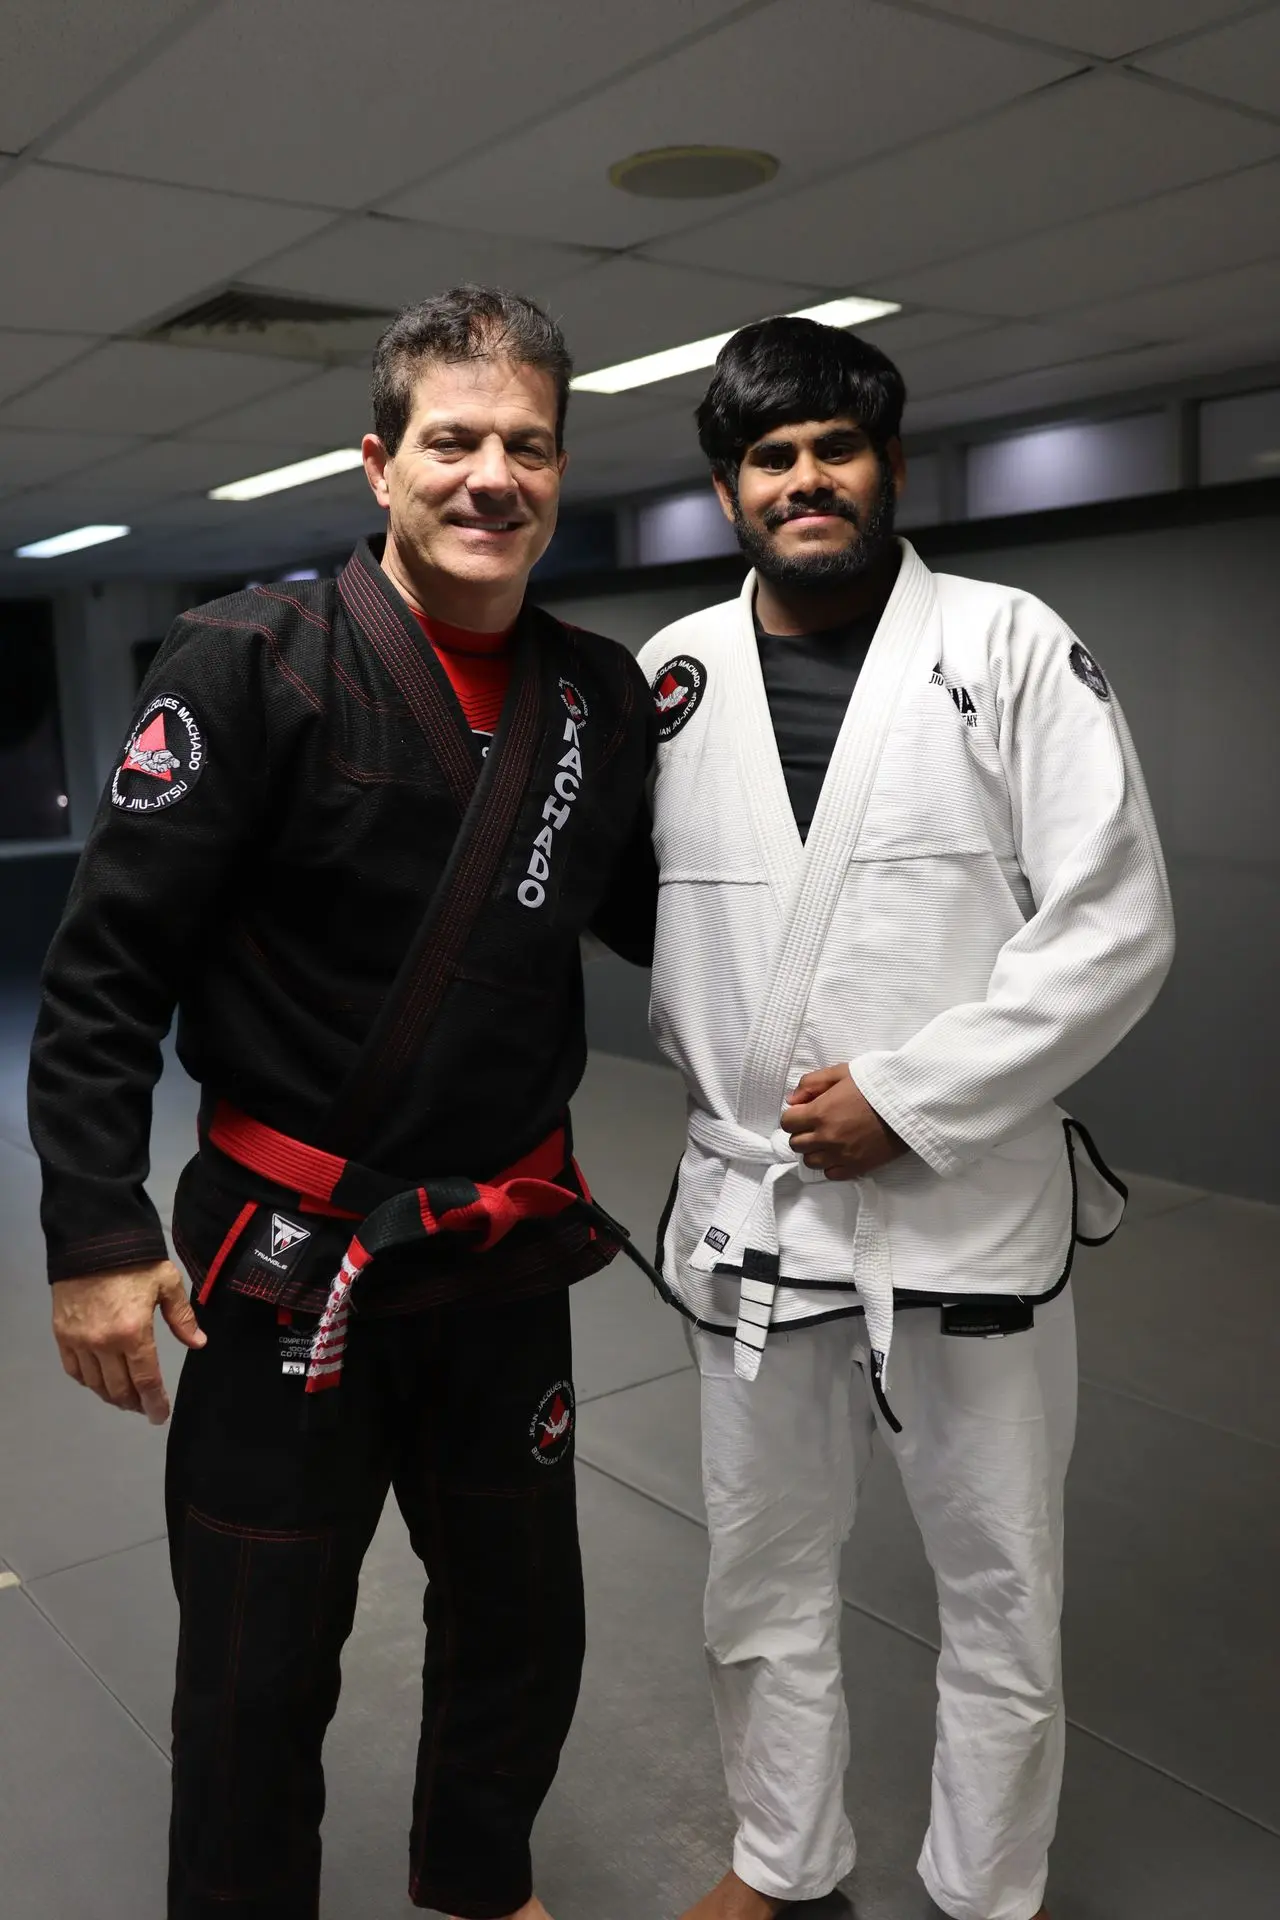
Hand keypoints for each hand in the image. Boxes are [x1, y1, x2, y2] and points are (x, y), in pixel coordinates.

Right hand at [52, 1260, 205, 1425]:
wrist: (92, 1241)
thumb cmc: (135, 1261)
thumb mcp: (167, 1284)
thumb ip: (182, 1318)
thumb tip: (198, 1343)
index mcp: (134, 1333)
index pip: (145, 1381)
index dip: (154, 1403)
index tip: (160, 1415)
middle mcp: (104, 1344)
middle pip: (119, 1389)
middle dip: (135, 1404)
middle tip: (145, 1407)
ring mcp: (79, 1341)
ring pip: (96, 1384)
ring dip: (112, 1396)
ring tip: (126, 1398)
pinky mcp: (62, 1335)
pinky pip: (74, 1370)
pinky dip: (88, 1381)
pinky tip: (100, 1381)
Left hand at [780, 1063, 908, 1179]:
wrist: (908, 1103)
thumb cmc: (875, 1084)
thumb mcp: (841, 1072)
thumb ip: (811, 1083)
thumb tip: (792, 1101)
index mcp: (820, 1112)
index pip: (787, 1123)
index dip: (794, 1117)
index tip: (805, 1113)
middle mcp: (826, 1137)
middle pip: (796, 1144)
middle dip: (802, 1133)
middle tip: (817, 1125)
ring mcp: (841, 1155)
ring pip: (811, 1161)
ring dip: (815, 1150)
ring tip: (829, 1140)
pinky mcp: (857, 1167)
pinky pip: (831, 1174)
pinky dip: (831, 1165)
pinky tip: (840, 1153)